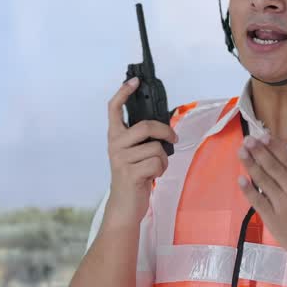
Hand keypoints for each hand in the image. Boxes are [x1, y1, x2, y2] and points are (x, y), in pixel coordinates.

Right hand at [104, 78, 176, 229]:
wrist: (124, 206)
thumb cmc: (134, 176)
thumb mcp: (134, 153)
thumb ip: (142, 139)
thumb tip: (163, 128)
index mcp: (115, 136)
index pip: (113, 108)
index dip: (123, 92)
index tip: (134, 81)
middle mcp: (114, 145)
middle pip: (146, 126)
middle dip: (165, 132)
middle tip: (173, 139)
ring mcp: (121, 159)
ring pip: (156, 148)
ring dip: (163, 160)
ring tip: (154, 168)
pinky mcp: (130, 173)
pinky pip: (157, 163)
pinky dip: (161, 170)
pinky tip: (152, 177)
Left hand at [236, 132, 286, 265]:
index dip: (273, 145)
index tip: (262, 136)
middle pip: (273, 166)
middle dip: (258, 151)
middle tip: (247, 140)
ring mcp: (283, 204)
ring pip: (263, 181)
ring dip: (250, 165)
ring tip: (241, 153)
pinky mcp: (273, 218)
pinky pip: (258, 201)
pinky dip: (248, 190)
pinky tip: (240, 179)